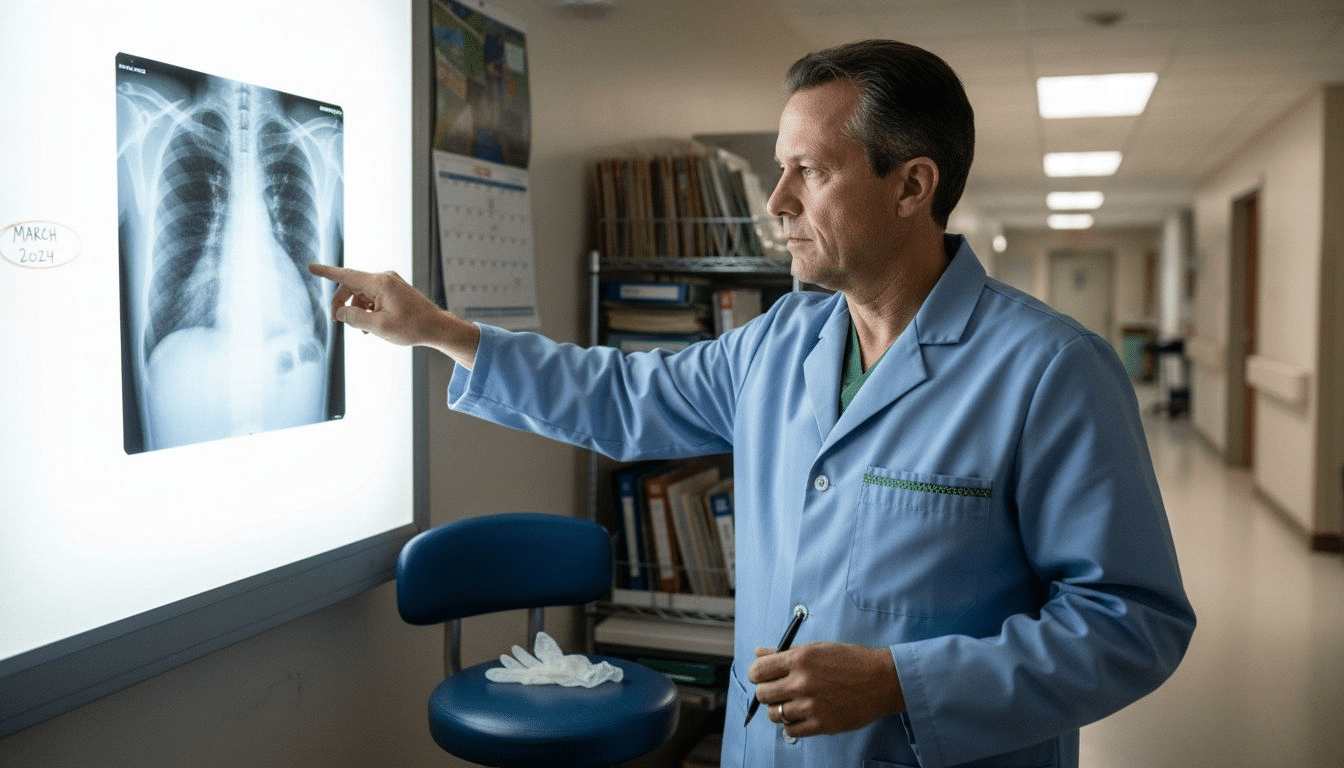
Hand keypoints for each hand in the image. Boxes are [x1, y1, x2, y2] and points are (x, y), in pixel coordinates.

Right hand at [308, 264, 479, 366]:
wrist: (437, 327)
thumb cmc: (412, 327)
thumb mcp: (379, 327)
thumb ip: (355, 319)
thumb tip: (339, 313)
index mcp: (380, 283)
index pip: (346, 275)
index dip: (326, 272)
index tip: (311, 267)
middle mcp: (384, 278)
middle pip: (351, 287)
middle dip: (343, 304)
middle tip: (338, 322)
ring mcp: (390, 283)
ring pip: (361, 294)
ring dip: (357, 310)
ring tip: (364, 330)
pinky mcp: (394, 290)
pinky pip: (372, 297)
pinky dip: (368, 309)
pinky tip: (372, 326)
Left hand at [747, 642, 905, 738]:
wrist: (881, 680)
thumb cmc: (851, 661)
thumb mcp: (817, 648)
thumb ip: (785, 653)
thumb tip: (758, 652)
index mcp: (800, 659)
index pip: (759, 670)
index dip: (756, 674)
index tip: (761, 676)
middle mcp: (802, 682)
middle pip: (763, 694)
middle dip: (765, 692)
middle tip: (777, 690)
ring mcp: (811, 705)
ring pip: (774, 714)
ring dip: (778, 709)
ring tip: (791, 703)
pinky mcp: (821, 724)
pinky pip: (790, 731)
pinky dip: (791, 725)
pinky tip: (800, 715)